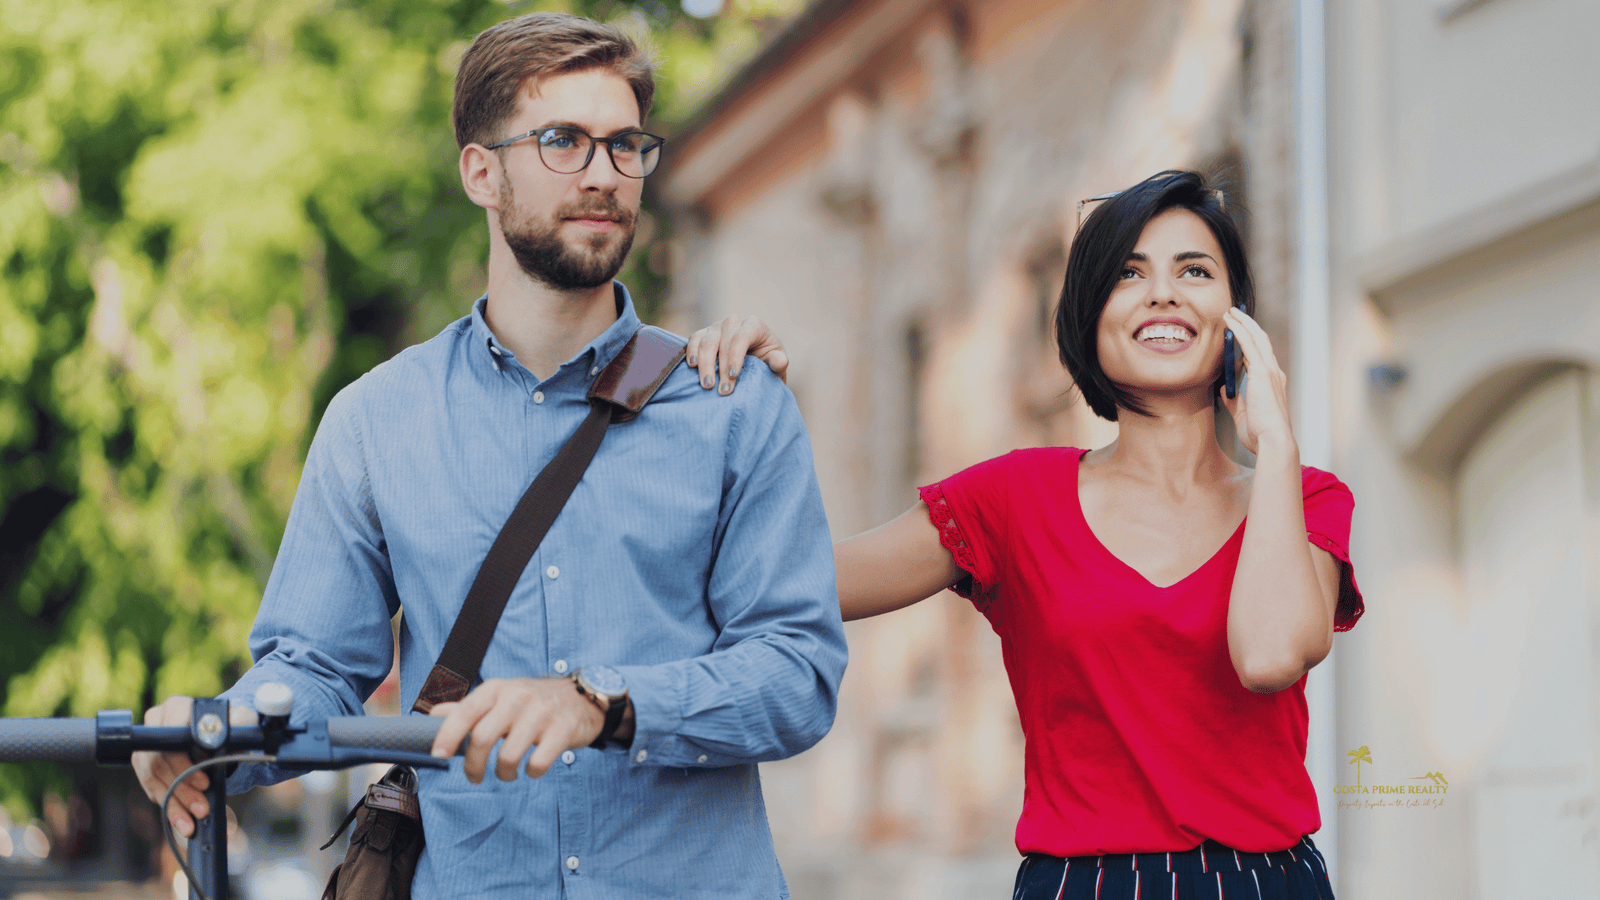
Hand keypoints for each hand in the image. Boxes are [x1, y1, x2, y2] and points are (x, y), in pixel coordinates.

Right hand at [132, 696, 258, 837]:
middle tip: (202, 808)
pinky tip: (182, 821)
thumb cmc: (230, 725)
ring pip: (153, 779)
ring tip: (193, 821)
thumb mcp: (241, 719)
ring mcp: (146, 745)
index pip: (170, 735)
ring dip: (174, 803)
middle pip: (159, 761)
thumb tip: (232, 729)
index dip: (184, 762)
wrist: (220, 735)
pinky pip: (151, 789)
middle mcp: (155, 723)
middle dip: (182, 789)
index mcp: (176, 707)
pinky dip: (169, 808)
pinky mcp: (145, 766)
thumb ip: (240, 720)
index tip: (205, 782)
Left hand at [428, 678, 607, 782]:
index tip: (437, 756)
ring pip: (509, 755)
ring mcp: (543, 712)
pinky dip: (532, 772)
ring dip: (504, 773)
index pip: (466, 711)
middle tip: (475, 777)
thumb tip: (432, 716)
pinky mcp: (564, 729)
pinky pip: (538, 762)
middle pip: (483, 737)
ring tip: (508, 773)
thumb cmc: (533, 702)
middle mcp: (518, 697)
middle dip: (473, 766)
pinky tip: (532, 767)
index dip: (447, 734)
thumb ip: (468, 708)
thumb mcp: (501, 697)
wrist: (583, 696)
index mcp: (498, 689)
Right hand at [685, 314, 788, 393]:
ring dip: (705, 364)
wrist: (753, 371)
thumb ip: (779, 363)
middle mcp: (734, 322)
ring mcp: (716, 327)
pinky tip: (693, 367)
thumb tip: (779, 360)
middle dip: (722, 366)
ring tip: (707, 385)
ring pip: (706, 340)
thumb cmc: (766, 367)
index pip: (742, 336)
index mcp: (754, 325)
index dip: (736, 355)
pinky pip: (694, 339)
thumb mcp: (776, 367)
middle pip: (722, 338)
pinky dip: (691, 352)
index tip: (734, 376)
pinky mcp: (703, 335)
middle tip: (723, 390)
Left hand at [1219, 307, 1294, 456]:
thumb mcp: (1242, 415)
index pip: (1260, 356)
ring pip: (1257, 338)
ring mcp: (1270, 371)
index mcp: (1271, 384)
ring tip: (1230, 312)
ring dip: (1243, 323)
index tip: (1238, 333)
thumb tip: (1224, 389)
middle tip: (1234, 313)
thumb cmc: (1260, 434)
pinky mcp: (1263, 372)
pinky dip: (1241, 331)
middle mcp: (1274, 373)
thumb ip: (1234, 401)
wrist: (1272, 442)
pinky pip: (1250, 345)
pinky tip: (1231, 322)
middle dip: (1248, 325)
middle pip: (1261, 341)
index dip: (1250, 342)